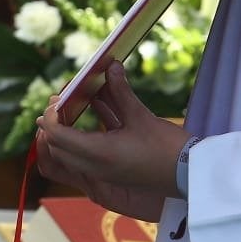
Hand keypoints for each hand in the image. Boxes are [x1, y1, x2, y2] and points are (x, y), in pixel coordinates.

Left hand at [34, 62, 186, 222]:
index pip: (57, 136)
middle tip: (58, 103)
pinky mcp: (111, 172)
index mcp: (98, 154)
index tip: (56, 98)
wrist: (190, 175)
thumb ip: (120, 91)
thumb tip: (110, 66)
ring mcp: (103, 173)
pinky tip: (93, 111)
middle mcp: (95, 167)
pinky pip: (84, 157)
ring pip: (67, 156)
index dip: (50, 116)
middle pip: (56, 149)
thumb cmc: (168, 148)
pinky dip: (80, 138)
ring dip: (63, 134)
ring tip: (68, 108)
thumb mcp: (141, 116)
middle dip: (51, 126)